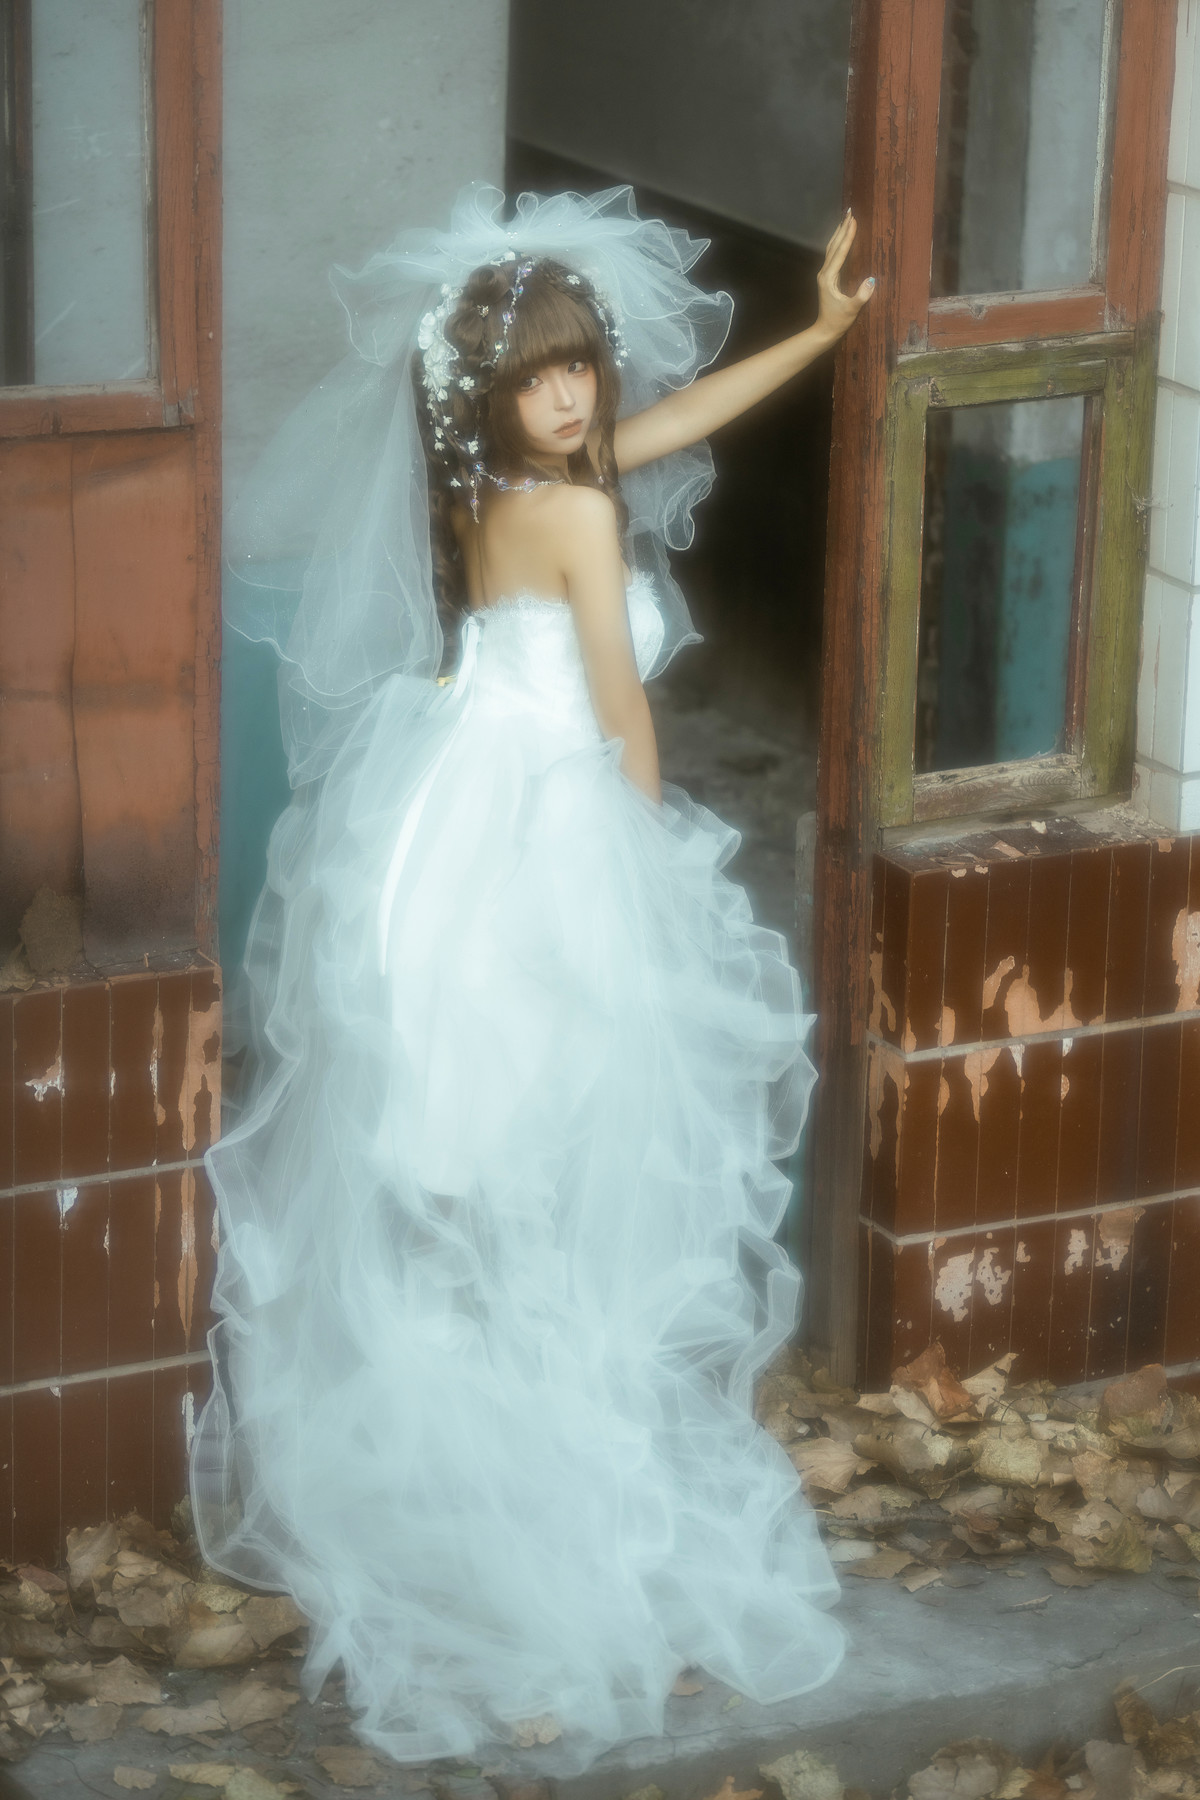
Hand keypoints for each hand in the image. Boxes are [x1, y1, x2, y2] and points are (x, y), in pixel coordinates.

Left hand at [815, 210, 874, 344]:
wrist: (825, 330)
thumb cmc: (838, 321)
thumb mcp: (851, 310)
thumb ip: (861, 296)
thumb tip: (873, 280)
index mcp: (829, 277)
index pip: (840, 252)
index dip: (848, 236)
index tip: (854, 221)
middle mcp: (824, 272)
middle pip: (834, 245)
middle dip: (842, 228)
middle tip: (850, 211)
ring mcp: (825, 274)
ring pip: (831, 248)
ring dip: (839, 232)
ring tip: (846, 218)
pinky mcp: (827, 277)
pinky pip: (833, 254)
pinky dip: (838, 242)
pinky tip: (842, 237)